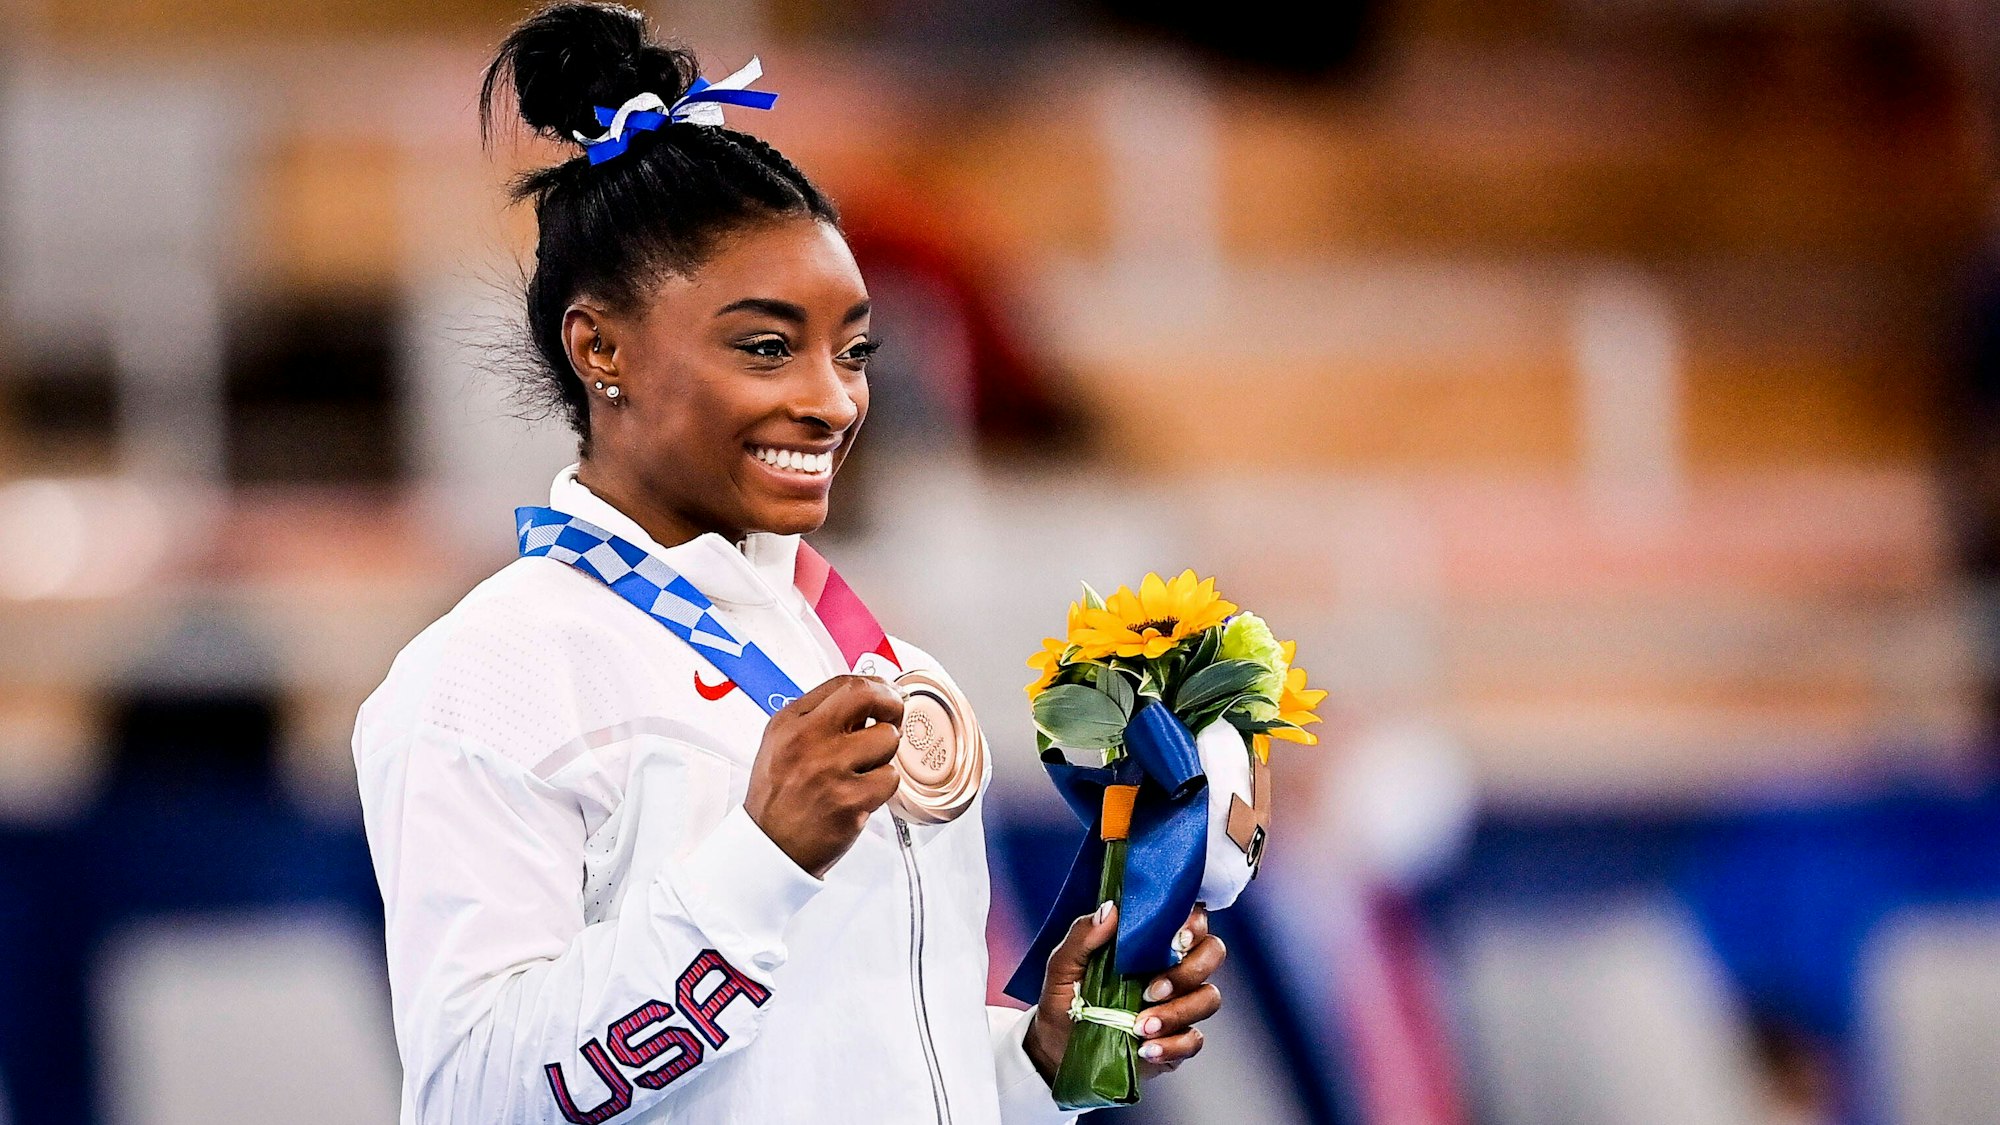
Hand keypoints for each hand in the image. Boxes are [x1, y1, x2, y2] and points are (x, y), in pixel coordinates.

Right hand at [744, 675, 903, 876]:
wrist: (770, 848)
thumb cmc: (779, 798)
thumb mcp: (782, 745)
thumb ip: (819, 718)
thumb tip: (868, 699)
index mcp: (790, 723)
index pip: (844, 683)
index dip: (875, 685)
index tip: (886, 693)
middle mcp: (807, 740)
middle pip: (868, 696)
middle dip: (891, 703)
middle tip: (893, 716)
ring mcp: (829, 770)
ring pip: (888, 738)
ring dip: (885, 754)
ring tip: (864, 770)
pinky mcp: (850, 800)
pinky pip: (890, 777)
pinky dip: (882, 787)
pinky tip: (861, 794)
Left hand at [1023, 903, 1224, 1081]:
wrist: (1058, 1048)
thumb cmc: (1065, 999)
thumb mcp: (1063, 965)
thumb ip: (1083, 936)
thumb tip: (1110, 910)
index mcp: (1151, 942)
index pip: (1190, 919)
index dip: (1193, 924)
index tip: (1175, 938)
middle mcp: (1173, 968)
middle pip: (1213, 953)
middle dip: (1188, 970)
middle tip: (1152, 990)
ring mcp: (1180, 1004)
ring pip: (1208, 998)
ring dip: (1178, 1012)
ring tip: (1140, 1027)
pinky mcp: (1178, 1040)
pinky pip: (1194, 1039)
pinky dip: (1173, 1045)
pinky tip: (1145, 1049)